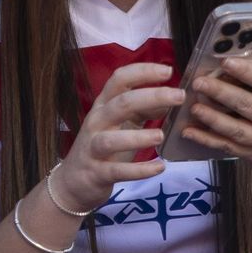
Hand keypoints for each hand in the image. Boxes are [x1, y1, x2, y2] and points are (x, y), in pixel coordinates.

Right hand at [53, 62, 184, 212]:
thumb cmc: (101, 148)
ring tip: (161, 135)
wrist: (73, 182)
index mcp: (103, 106)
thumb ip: (142, 110)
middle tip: (179, 96)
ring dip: (138, 137)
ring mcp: (93, 148)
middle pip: (120, 104)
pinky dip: (139, 170)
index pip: (119, 80)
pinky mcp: (97, 173)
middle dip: (151, 96)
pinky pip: (117, 171)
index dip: (142, 72)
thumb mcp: (121, 123)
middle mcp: (96, 123)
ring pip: (111, 139)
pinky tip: (159, 167)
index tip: (167, 71)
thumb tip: (169, 99)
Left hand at [183, 54, 251, 181]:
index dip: (245, 71)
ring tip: (194, 105)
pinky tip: (188, 131)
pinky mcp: (250, 154)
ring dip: (211, 117)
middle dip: (220, 92)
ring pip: (234, 129)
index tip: (226, 62)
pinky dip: (205, 139)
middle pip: (246, 104)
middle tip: (199, 82)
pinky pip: (225, 146)